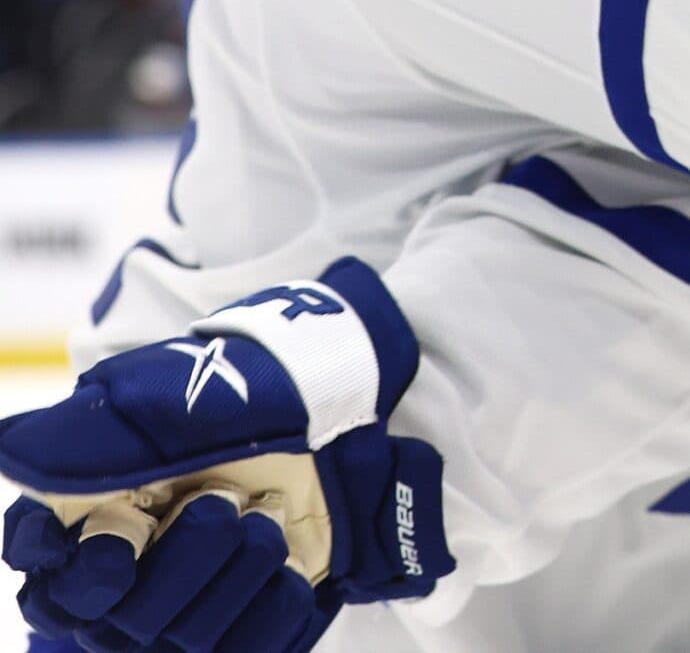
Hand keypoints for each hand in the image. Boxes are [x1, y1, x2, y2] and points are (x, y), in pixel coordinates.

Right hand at [0, 259, 451, 650]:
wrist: (327, 398)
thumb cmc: (232, 392)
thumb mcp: (152, 400)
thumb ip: (77, 438)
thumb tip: (13, 454)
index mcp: (88, 525)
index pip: (53, 592)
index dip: (87, 574)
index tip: (125, 532)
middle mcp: (132, 576)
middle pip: (124, 624)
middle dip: (186, 558)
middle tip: (224, 498)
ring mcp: (193, 603)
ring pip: (191, 640)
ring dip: (240, 568)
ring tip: (264, 511)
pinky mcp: (253, 621)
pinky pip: (257, 648)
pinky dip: (279, 599)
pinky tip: (289, 554)